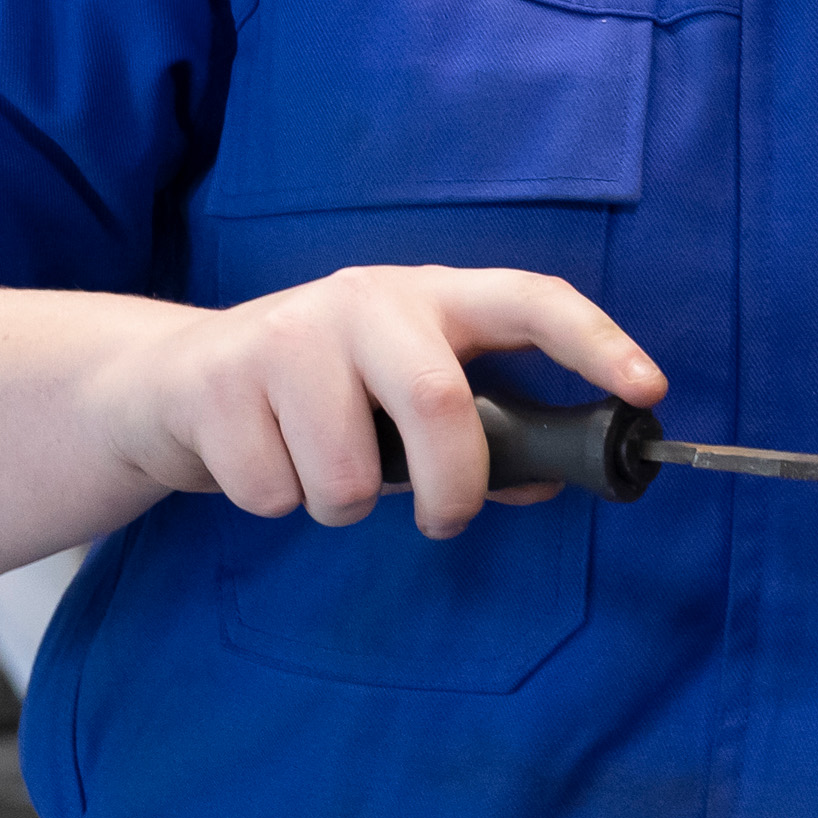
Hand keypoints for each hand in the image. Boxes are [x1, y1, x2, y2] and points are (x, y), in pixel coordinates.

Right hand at [80, 266, 661, 538]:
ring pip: (351, 477)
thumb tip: (548, 482)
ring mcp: (288, 334)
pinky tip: (259, 459)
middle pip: (440, 405)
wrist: (169, 379)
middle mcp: (365, 299)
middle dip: (452, 491)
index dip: (596, 340)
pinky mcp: (221, 381)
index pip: (530, 298)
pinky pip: (275, 493)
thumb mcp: (399, 393)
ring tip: (320, 469)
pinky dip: (275, 502)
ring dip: (342, 505)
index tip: (648, 390)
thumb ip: (478, 436)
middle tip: (446, 520)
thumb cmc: (315, 394)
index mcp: (429, 297)